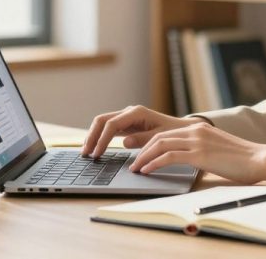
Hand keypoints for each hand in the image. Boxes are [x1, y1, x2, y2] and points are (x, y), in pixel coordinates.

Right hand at [81, 105, 204, 158]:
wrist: (181, 130)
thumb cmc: (172, 133)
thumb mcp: (160, 138)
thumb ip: (142, 139)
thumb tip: (124, 142)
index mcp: (137, 113)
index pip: (112, 124)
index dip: (102, 139)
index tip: (97, 154)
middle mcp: (129, 112)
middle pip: (102, 120)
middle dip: (92, 136)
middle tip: (85, 153)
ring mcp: (126, 117)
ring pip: (102, 122)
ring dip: (93, 136)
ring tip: (86, 152)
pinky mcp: (126, 123)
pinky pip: (108, 128)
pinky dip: (99, 136)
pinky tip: (95, 148)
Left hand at [129, 122, 265, 183]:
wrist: (259, 159)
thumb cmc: (241, 160)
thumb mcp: (216, 150)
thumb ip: (200, 150)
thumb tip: (185, 160)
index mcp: (198, 129)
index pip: (166, 134)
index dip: (149, 145)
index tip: (140, 155)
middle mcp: (195, 131)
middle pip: (159, 138)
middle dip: (142, 151)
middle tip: (133, 163)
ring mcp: (197, 141)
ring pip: (160, 145)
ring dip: (144, 158)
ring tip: (136, 169)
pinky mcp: (199, 154)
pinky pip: (169, 157)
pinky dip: (154, 164)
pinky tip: (148, 172)